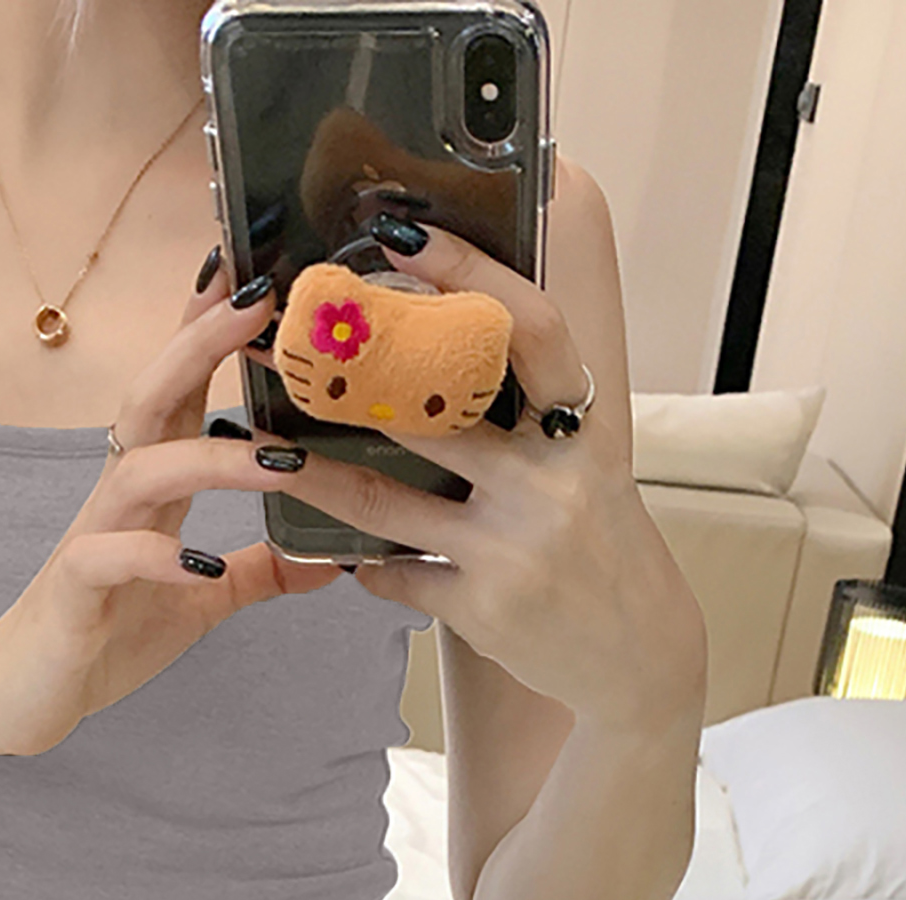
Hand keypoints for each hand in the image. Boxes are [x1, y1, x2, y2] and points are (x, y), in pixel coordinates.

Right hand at [0, 257, 344, 759]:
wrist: (21, 695)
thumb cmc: (105, 633)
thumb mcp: (202, 603)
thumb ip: (257, 572)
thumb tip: (327, 558)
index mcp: (153, 491)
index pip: (185, 392)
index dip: (213, 333)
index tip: (257, 273)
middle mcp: (120, 498)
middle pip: (155, 398)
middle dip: (202, 344)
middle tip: (260, 297)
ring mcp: (93, 538)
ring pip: (141, 469)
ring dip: (209, 458)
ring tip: (278, 458)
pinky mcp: (72, 591)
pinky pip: (106, 558)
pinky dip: (155, 558)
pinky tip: (200, 565)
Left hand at [247, 219, 707, 733]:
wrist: (639, 655)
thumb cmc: (602, 549)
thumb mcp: (585, 471)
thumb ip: (530, 420)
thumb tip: (450, 349)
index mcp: (582, 432)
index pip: (530, 329)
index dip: (470, 274)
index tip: (403, 238)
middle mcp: (550, 482)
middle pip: (430, 410)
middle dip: (348, 378)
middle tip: (283, 346)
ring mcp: (513, 548)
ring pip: (385, 501)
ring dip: (316, 476)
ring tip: (266, 453)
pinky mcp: (482, 609)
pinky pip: (397, 574)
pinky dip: (370, 564)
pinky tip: (350, 556)